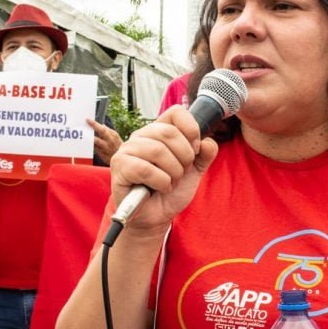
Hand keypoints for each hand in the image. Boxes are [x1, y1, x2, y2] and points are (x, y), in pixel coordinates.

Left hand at [88, 119, 122, 165]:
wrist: (122, 159)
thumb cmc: (118, 147)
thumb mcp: (116, 138)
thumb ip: (109, 131)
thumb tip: (102, 125)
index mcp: (113, 136)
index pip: (103, 128)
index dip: (95, 124)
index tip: (87, 119)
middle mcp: (110, 141)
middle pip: (102, 132)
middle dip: (94, 126)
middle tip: (86, 122)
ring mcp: (106, 148)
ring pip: (97, 141)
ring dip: (90, 137)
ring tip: (84, 133)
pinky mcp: (103, 155)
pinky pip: (95, 149)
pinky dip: (90, 146)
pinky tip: (85, 143)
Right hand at [108, 106, 217, 233]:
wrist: (157, 216)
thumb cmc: (171, 189)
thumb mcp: (194, 171)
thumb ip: (205, 154)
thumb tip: (207, 142)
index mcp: (159, 131)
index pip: (176, 112)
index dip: (191, 129)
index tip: (195, 149)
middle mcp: (141, 136)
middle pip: (169, 133)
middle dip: (184, 157)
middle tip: (181, 172)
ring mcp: (127, 150)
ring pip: (157, 151)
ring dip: (173, 172)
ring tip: (170, 182)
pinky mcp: (119, 166)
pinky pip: (145, 169)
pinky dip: (161, 182)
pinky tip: (160, 187)